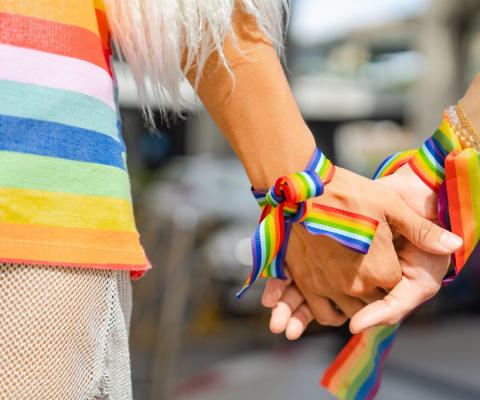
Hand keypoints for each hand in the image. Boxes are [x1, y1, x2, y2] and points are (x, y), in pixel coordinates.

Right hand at [262, 165, 461, 337]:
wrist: (299, 188)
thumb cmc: (347, 193)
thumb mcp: (389, 205)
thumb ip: (421, 230)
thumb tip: (454, 245)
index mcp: (381, 269)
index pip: (396, 284)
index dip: (392, 269)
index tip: (384, 253)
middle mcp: (356, 285)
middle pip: (374, 300)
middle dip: (374, 288)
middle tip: (366, 264)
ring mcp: (328, 287)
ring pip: (350, 311)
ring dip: (354, 304)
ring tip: (351, 283)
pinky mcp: (305, 283)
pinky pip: (323, 313)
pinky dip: (331, 311)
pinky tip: (333, 296)